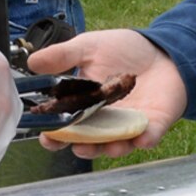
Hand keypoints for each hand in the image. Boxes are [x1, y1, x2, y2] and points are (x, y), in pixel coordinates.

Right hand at [26, 29, 188, 158]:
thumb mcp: (88, 47)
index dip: (54, 135)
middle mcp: (104, 120)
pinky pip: (149, 136)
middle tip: (77, 145)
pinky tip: (142, 138)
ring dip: (112, 148)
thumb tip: (33, 62)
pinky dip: (145, 139)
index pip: (65, 126)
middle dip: (82, 148)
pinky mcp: (154, 123)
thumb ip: (62, 56)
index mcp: (84, 105)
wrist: (162, 48)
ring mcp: (129, 124)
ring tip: (110, 146)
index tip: (47, 136)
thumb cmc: (124, 50)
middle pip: (89, 142)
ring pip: (117, 145)